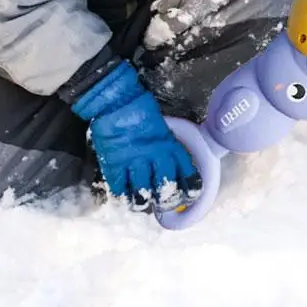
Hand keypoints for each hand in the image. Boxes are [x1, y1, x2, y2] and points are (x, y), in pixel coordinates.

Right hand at [71, 60, 201, 211]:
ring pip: (143, 194)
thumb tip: (174, 167)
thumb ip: (167, 147)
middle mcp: (154, 156)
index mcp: (169, 144)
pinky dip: (123, 198)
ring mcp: (133, 163)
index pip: (185, 170)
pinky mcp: (114, 166)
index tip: (192, 196)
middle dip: (167, 200)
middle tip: (165, 204)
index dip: (191, 186)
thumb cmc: (141, 111)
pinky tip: (125, 197)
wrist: (116, 102)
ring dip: (144, 202)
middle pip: (166, 187)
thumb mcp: (162, 128)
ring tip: (143, 202)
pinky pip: (120, 191)